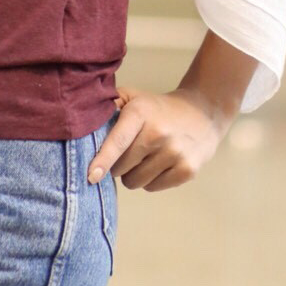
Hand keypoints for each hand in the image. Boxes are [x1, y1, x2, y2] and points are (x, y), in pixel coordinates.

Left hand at [90, 87, 228, 191]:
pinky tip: (160, 163)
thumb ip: (109, 105)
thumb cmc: (158, 109)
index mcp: (141, 112)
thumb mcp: (134, 97)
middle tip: (130, 150)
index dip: (102, 160)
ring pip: (136, 181)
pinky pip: (153, 188)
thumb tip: (83, 119)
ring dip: (134, 174)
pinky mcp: (187, 170)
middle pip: (122, 167)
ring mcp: (175, 152)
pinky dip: (151, 180)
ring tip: (146, 156)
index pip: (118, 141)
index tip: (91, 176)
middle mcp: (159, 133)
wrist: (202, 113)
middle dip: (118, 164)